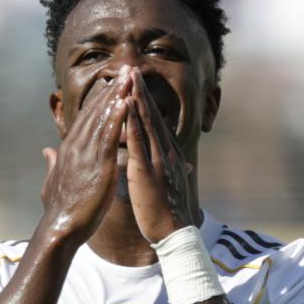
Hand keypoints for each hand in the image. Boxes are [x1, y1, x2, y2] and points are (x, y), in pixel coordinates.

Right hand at [40, 66, 131, 245]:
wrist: (61, 228)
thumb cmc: (61, 209)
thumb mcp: (53, 181)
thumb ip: (52, 164)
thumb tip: (47, 151)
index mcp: (69, 150)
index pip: (86, 119)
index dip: (100, 100)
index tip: (112, 84)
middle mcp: (77, 147)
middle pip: (95, 111)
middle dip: (112, 90)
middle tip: (127, 70)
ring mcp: (87, 154)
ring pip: (103, 118)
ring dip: (118, 96)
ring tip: (130, 77)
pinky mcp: (98, 164)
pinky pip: (110, 136)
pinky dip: (118, 118)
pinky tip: (127, 102)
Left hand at [124, 67, 194, 243]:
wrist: (175, 233)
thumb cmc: (170, 214)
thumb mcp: (171, 186)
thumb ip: (171, 171)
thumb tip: (178, 166)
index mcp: (167, 156)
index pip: (156, 124)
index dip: (146, 103)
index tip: (138, 86)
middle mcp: (165, 152)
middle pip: (152, 116)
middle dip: (141, 92)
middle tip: (132, 70)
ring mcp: (157, 159)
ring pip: (146, 122)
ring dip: (137, 98)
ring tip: (128, 78)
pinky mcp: (147, 169)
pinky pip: (138, 140)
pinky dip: (131, 121)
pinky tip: (124, 107)